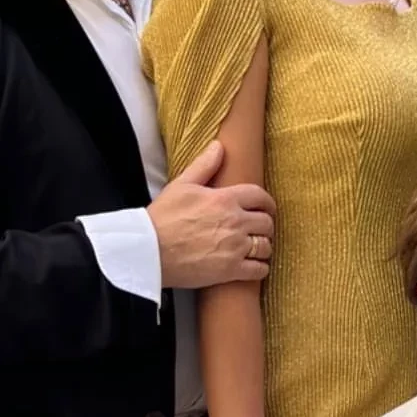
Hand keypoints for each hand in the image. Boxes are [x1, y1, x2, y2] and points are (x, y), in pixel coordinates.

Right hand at [147, 141, 274, 290]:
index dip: (267, 202)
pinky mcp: (231, 270)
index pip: (259, 196)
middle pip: (266, 222)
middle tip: (259, 230)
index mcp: (225, 199)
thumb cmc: (162, 218)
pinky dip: (260, 268)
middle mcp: (235, 222)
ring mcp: (235, 247)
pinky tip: (254, 266)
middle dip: (265, 225)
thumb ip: (204, 165)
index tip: (267, 208)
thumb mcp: (181, 185)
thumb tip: (219, 146)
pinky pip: (259, 270)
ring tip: (256, 249)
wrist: (149, 251)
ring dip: (263, 247)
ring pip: (265, 246)